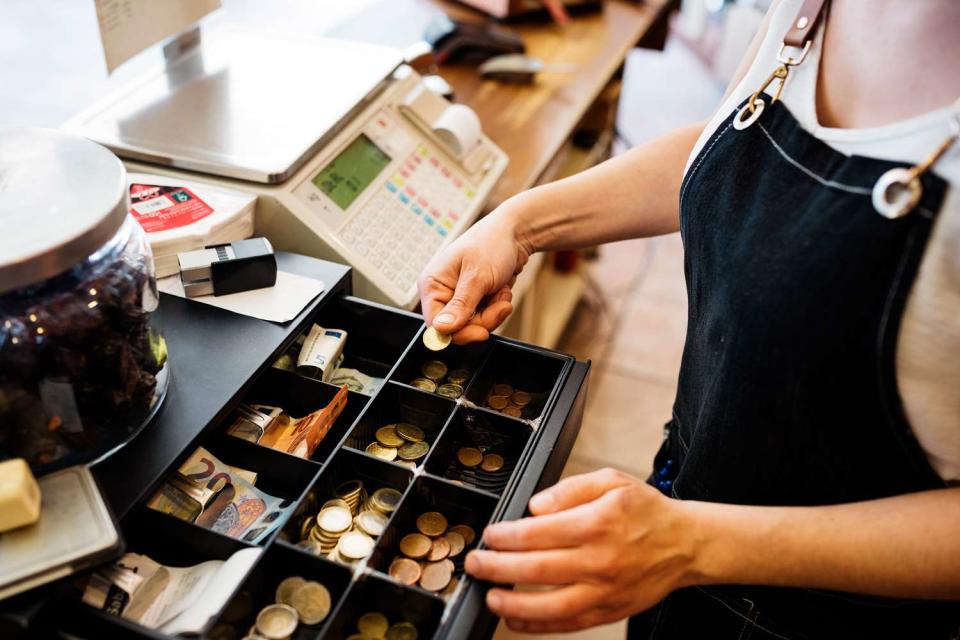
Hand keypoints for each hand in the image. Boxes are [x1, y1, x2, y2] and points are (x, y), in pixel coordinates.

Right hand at [418, 201, 532, 343]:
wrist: (516, 234)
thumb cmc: (492, 244)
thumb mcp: (477, 276)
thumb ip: (460, 305)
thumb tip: (441, 328)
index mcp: (432, 284)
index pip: (436, 324)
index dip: (458, 333)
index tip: (481, 332)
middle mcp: (442, 292)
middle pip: (457, 328)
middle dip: (483, 320)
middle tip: (500, 305)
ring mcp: (459, 297)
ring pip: (473, 325)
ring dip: (493, 312)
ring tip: (501, 290)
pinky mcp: (474, 300)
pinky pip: (484, 318)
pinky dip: (497, 307)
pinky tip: (502, 290)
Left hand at [464, 468, 701, 632]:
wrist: (685, 544)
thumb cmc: (646, 511)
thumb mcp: (611, 481)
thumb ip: (569, 489)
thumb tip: (535, 506)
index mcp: (596, 523)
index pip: (539, 532)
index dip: (506, 536)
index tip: (489, 535)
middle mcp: (599, 560)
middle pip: (537, 568)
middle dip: (497, 568)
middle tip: (475, 563)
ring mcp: (605, 590)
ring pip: (550, 604)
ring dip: (514, 604)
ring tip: (489, 597)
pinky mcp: (610, 611)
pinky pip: (569, 623)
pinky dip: (540, 625)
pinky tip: (517, 620)